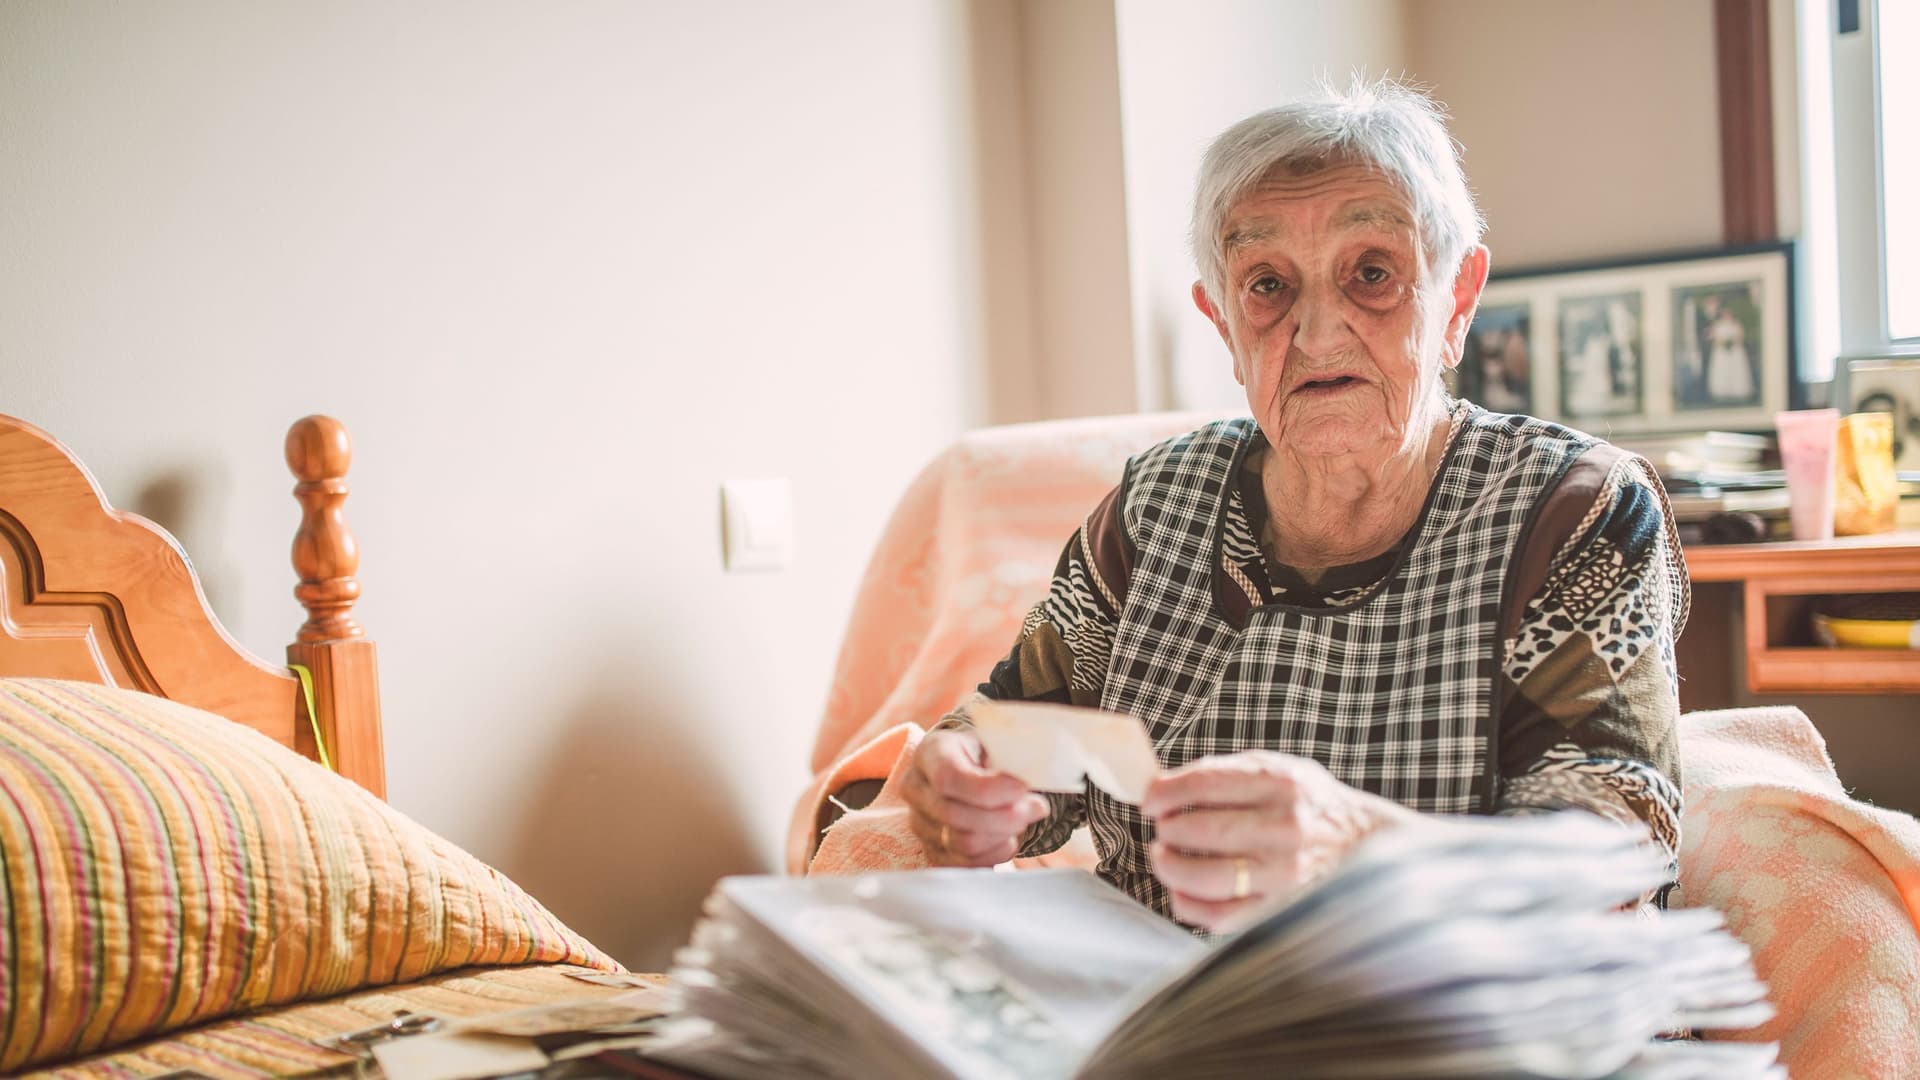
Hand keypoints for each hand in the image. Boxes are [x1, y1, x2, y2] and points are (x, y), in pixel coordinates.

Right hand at [904, 727, 1049, 866]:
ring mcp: (919, 823)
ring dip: (1002, 835)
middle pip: (955, 816)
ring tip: (1024, 820)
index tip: (1023, 787)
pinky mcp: (931, 850)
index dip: (988, 789)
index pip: (948, 778)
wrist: (974, 769)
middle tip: (1038, 806)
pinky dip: (994, 854)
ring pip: (962, 843)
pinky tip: (1009, 838)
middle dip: (1004, 816)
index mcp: (930, 752)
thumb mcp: (998, 742)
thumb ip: (1012, 757)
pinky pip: (964, 864)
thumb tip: (1030, 784)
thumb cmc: (989, 754)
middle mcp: (915, 788)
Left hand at [1140, 750, 1416, 930]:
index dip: (1165, 792)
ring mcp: (1284, 873)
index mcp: (1280, 783)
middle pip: (1202, 831)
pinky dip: (1189, 905)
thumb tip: (1164, 787)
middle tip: (1162, 830)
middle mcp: (1285, 828)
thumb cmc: (1309, 805)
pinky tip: (1181, 891)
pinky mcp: (1281, 908)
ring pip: (1207, 877)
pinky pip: (1221, 915)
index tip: (1150, 800)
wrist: (1367, 845)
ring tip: (1163, 858)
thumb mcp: (1279, 770)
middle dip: (1168, 830)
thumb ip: (1226, 774)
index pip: (1205, 783)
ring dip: (1170, 868)